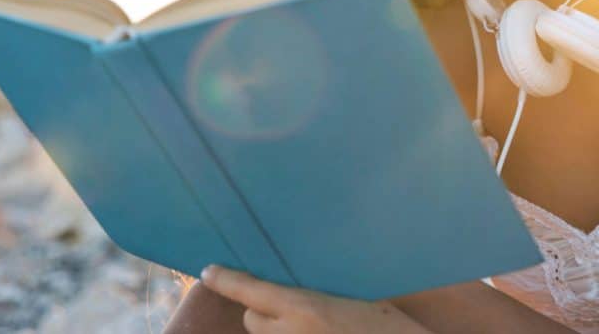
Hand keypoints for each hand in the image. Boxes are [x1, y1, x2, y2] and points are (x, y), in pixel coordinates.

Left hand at [199, 264, 430, 332]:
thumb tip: (305, 287)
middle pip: (252, 320)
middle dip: (262, 312)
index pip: (251, 290)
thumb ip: (323, 294)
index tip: (208, 270)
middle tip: (290, 305)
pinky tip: (318, 332)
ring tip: (310, 326)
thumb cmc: (389, 327)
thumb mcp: (359, 298)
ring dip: (277, 331)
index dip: (226, 280)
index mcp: (305, 308)